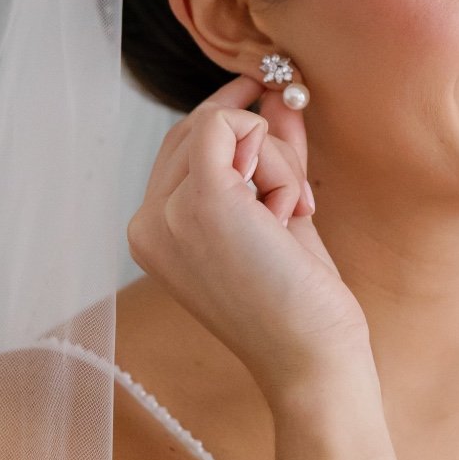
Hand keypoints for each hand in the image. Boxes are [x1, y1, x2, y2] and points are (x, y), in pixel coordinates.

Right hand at [126, 74, 371, 402]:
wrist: (311, 361)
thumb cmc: (300, 304)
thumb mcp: (276, 217)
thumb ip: (269, 158)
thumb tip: (274, 98)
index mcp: (153, 234)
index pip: (180, 149)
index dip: (228, 123)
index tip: (267, 102)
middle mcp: (147, 223)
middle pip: (194, 128)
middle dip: (257, 139)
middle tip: (296, 194)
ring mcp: (169, 212)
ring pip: (220, 127)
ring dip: (276, 161)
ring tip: (292, 219)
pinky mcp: (202, 200)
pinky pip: (230, 128)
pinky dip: (275, 157)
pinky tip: (288, 207)